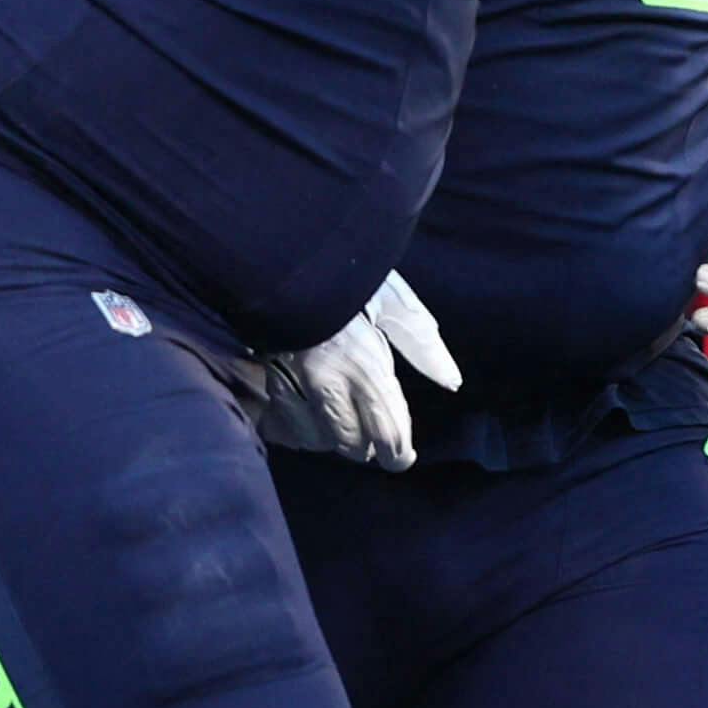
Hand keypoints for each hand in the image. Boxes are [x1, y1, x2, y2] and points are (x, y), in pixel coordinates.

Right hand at [249, 267, 460, 468]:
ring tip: (345, 423)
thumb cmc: (348, 275)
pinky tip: (307, 417)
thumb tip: (451, 382)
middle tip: (377, 438)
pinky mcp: (256, 380)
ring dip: (332, 439)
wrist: (280, 251)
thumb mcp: (395, 302)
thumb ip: (423, 348)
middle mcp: (322, 383)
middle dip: (367, 447)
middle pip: (349, 445)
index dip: (398, 453)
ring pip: (314, 441)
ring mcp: (284, 383)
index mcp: (362, 365)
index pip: (387, 433)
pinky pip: (277, 426)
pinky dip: (295, 429)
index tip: (403, 455)